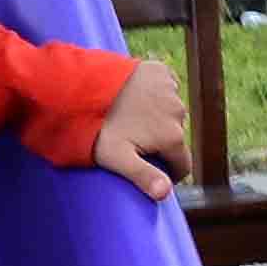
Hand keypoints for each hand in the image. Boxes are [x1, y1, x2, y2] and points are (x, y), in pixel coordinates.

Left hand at [92, 59, 195, 197]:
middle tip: (135, 140)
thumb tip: (166, 193)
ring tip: (133, 118)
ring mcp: (172, 90)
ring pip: (172, 113)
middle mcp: (179, 113)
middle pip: (176, 137)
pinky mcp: (162, 72)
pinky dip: (156, 94)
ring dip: (160, 117)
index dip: (169, 173)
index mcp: (172, 137)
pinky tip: (137, 96)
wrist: (83, 86)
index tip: (151, 171)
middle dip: (161, 142)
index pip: (183, 165)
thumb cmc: (100, 127)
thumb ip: (144, 177)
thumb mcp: (118, 157)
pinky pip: (166, 88)